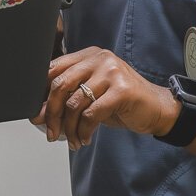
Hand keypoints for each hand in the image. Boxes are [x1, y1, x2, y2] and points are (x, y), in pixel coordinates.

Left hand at [33, 46, 178, 148]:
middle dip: (52, 113)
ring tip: (72, 140)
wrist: (157, 109)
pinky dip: (84, 130)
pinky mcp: (122, 90)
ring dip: (69, 127)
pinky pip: (92, 114)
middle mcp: (99, 59)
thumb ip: (67, 99)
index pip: (54, 68)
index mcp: (89, 55)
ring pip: (75, 102)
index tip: (37, 113)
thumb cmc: (122, 102)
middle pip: (61, 84)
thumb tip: (39, 115)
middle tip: (51, 132)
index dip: (41, 93)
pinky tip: (85, 138)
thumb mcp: (92, 96)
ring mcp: (112, 72)